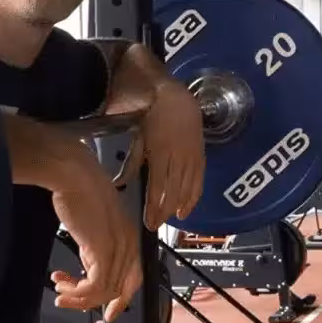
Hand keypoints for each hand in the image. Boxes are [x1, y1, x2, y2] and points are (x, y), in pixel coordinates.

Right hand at [49, 154, 143, 322]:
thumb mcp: (92, 226)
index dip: (121, 298)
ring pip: (106, 291)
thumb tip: (87, 264)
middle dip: (96, 303)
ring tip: (60, 290)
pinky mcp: (103, 249)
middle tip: (72, 304)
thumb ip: (95, 246)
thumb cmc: (80, 192)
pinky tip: (59, 282)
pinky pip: (95, 286)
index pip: (134, 277)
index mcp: (130, 238)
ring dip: (79, 297)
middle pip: (121, 288)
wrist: (73, 174)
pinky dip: (77, 291)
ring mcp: (119, 248)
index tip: (107, 312)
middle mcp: (130, 245)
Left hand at [115, 78, 204, 228]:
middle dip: (165, 212)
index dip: (155, 208)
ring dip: (180, 205)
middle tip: (157, 225)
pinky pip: (199, 179)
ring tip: (173, 219)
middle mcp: (178, 156)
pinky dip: (195, 195)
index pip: (158, 188)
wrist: (174, 96)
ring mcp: (191, 155)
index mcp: (161, 152)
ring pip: (188, 187)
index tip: (149, 223)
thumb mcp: (137, 137)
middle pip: (174, 191)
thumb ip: (132, 162)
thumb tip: (121, 183)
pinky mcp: (200, 153)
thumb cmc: (151, 114)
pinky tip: (189, 206)